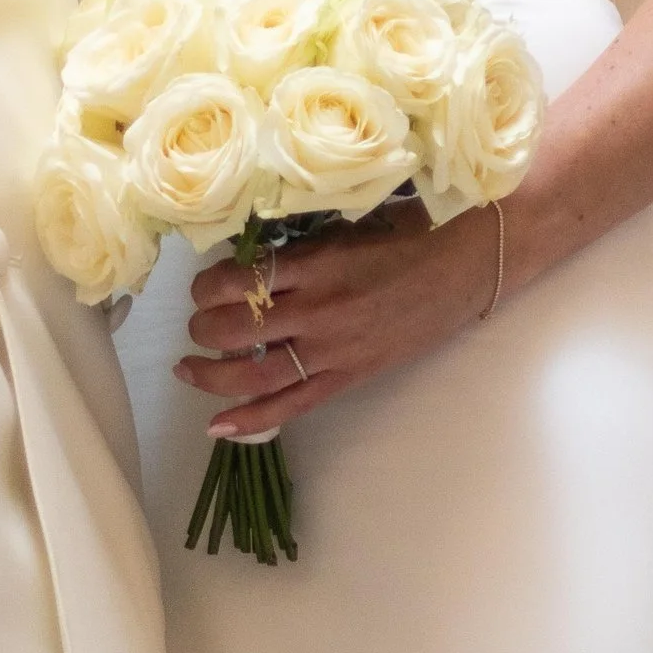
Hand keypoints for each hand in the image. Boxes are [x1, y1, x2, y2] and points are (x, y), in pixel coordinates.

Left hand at [178, 200, 503, 439]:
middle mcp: (319, 309)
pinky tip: (218, 427)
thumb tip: (246, 250)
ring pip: (254, 373)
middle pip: (236, 329)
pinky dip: (251, 420)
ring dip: (211, 375)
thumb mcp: (347, 225)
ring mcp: (334, 349)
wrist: (464, 268)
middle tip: (197, 323)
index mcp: (317, 263)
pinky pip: (291, 405)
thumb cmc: (407, 236)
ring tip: (188, 368)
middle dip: (202, 329)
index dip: (207, 286)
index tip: (203, 285)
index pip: (240, 280)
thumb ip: (299, 242)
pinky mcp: (349, 376)